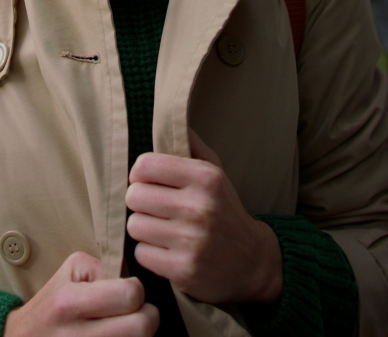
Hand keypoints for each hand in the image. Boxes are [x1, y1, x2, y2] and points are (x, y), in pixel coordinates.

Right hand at [3, 252, 158, 335]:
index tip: (128, 291)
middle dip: (146, 317)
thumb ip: (102, 268)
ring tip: (124, 327)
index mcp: (70, 303)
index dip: (136, 291)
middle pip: (142, 328)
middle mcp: (78, 336)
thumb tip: (130, 280)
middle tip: (136, 313)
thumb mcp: (69, 272)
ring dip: (139, 335)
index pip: (129, 296)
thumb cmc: (51, 305)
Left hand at [125, 129, 281, 305]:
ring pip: (134, 225)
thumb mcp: (216, 173)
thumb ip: (192, 145)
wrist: (254, 262)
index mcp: (204, 177)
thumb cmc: (225, 211)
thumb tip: (168, 118)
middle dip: (140, 202)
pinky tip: (166, 250)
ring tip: (160, 229)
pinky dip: (149, 252)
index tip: (148, 182)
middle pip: (134, 196)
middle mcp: (198, 206)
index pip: (145, 165)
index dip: (139, 174)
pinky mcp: (184, 270)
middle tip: (153, 208)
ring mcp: (191, 240)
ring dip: (143, 228)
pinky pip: (141, 254)